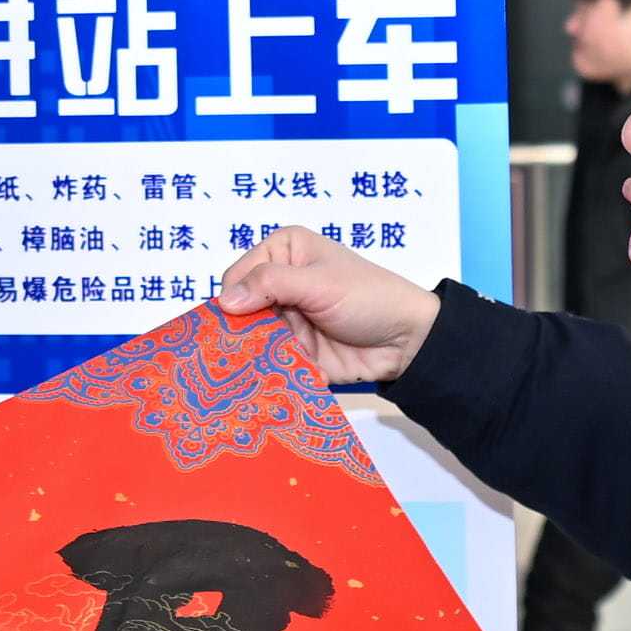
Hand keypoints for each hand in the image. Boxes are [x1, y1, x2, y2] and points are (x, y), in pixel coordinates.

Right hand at [216, 228, 438, 385]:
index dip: (232, 297)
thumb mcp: (319, 283)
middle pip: (239, 310)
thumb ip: (270, 285)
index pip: (237, 274)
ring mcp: (285, 320)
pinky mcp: (292, 351)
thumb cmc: (370, 297)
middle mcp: (280, 284)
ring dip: (252, 355)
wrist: (406, 340)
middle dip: (238, 331)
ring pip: (250, 339)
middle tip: (235, 351)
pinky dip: (269, 371)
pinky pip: (268, 362)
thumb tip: (224, 300)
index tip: (233, 320)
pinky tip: (273, 378)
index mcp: (284, 252)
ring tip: (252, 368)